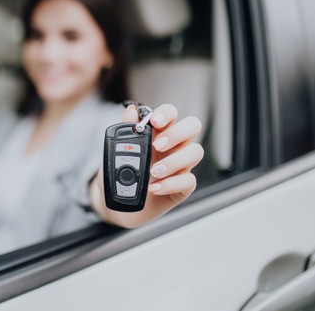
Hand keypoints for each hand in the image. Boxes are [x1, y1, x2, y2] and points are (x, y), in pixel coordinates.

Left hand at [89, 104, 202, 227]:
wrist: (118, 202)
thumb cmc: (121, 173)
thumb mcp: (119, 152)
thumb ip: (127, 131)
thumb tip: (132, 111)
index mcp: (159, 132)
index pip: (172, 113)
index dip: (167, 113)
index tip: (154, 122)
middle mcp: (174, 146)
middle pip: (193, 126)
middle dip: (177, 133)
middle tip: (157, 145)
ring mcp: (180, 166)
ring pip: (196, 152)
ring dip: (175, 160)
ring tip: (154, 171)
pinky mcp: (182, 187)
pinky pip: (189, 181)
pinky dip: (170, 184)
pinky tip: (154, 188)